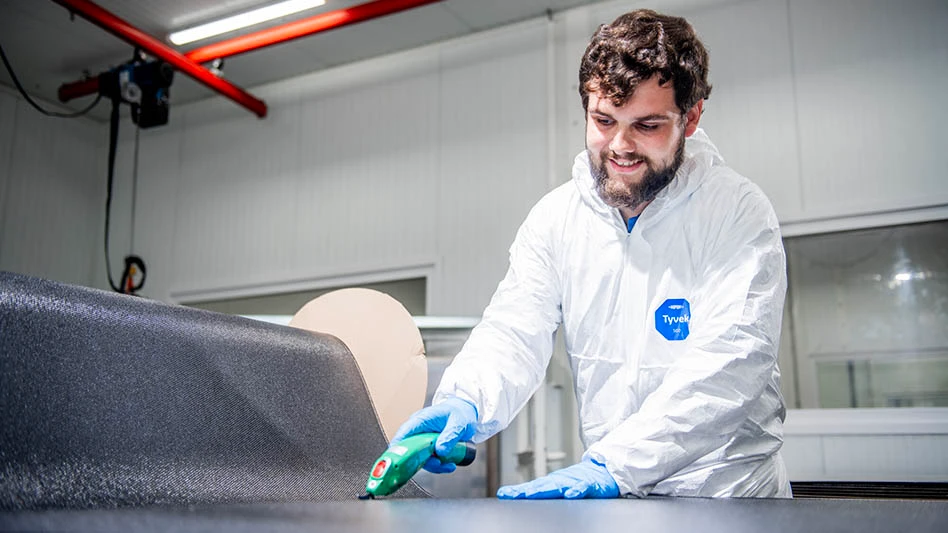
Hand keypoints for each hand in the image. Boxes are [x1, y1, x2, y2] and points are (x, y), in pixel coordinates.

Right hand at [391, 397, 477, 473]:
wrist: (463, 412)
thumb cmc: (459, 413)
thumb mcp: (458, 423)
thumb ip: (450, 436)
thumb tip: (440, 451)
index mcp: (421, 420)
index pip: (404, 435)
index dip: (400, 450)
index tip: (405, 463)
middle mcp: (417, 430)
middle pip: (409, 450)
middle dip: (422, 461)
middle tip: (439, 464)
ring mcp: (421, 439)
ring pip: (419, 458)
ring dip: (432, 465)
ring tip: (448, 465)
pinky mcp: (427, 447)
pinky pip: (427, 460)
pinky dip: (436, 465)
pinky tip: (448, 464)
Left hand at [496, 459, 619, 498]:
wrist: (603, 470)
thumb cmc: (578, 480)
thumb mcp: (558, 486)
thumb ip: (543, 491)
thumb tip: (521, 496)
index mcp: (552, 483)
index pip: (532, 488)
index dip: (518, 491)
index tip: (504, 494)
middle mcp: (560, 481)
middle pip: (540, 487)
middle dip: (525, 491)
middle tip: (511, 495)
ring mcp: (574, 481)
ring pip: (558, 486)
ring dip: (545, 490)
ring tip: (531, 494)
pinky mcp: (590, 484)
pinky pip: (583, 488)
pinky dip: (577, 490)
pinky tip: (570, 494)